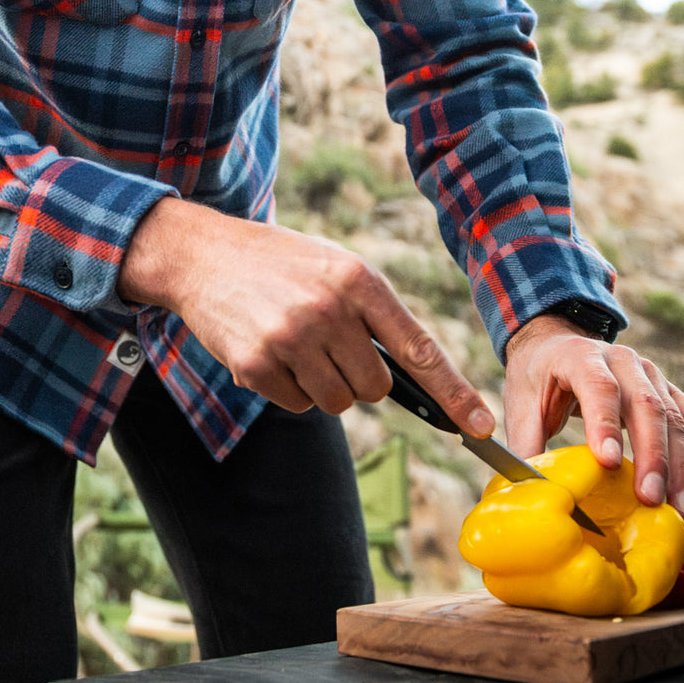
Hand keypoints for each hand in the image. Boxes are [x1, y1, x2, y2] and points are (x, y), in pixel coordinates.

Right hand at [119, 196, 494, 433]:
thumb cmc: (281, 263)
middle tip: (328, 344)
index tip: (481, 427)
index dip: (454, 393)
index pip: (418, 348)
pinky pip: (297, 405)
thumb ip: (373, 313)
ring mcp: (291, 338)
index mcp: (358, 280)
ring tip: (296, 343)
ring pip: (337, 403)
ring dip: (322, 385)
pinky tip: (269, 351)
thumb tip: (415, 380)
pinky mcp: (256, 363)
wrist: (202, 255)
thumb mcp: (334, 266)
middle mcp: (329, 309)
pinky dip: (288, 389)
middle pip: (375, 388)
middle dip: (358, 377)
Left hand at [503, 314, 683, 518]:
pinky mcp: (673, 393)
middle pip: (646, 404)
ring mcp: (653, 375)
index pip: (598, 386)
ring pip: (678, 418)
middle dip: (652, 456)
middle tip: (649, 500)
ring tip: (679, 510)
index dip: (605, 424)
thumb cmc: (539, 379)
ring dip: (682, 467)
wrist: (559, 346)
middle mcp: (622, 360)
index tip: (607, 463)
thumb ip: (525, 444)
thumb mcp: (521, 403)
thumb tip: (536, 493)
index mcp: (579, 355)